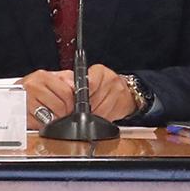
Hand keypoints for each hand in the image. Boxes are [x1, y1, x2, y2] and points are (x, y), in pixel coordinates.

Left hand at [23, 65, 140, 124]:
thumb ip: (72, 81)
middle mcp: (111, 79)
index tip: (75, 101)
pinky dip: (102, 119)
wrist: (123, 90)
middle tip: (80, 110)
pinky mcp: (124, 104)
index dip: (81, 95)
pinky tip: (100, 114)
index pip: (89, 83)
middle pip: (94, 99)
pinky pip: (109, 117)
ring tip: (90, 112)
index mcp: (100, 71)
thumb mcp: (85, 79)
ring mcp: (119, 92)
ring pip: (101, 110)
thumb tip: (65, 86)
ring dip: (93, 115)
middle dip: (85, 108)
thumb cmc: (99, 85)